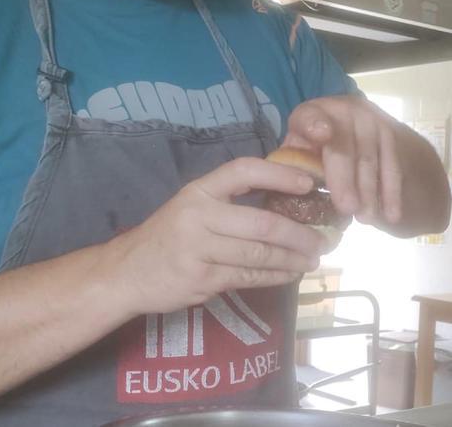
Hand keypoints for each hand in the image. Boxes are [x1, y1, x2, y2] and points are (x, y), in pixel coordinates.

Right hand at [103, 157, 327, 315]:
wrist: (126, 273)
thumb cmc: (170, 235)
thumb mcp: (193, 206)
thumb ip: (231, 202)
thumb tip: (289, 199)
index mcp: (200, 191)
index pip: (244, 171)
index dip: (279, 174)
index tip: (309, 182)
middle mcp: (198, 216)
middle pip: (262, 224)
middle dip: (300, 234)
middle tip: (325, 240)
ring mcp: (198, 250)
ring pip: (259, 255)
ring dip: (292, 260)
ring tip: (313, 259)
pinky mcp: (200, 280)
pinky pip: (248, 276)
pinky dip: (274, 276)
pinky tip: (290, 274)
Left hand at [282, 96, 403, 225]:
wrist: (350, 134)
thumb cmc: (312, 151)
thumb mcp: (297, 153)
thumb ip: (292, 168)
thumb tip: (288, 194)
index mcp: (311, 113)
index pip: (310, 118)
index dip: (315, 125)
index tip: (322, 135)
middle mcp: (343, 111)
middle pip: (344, 148)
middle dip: (346, 180)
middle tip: (347, 209)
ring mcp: (370, 120)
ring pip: (370, 160)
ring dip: (370, 192)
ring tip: (365, 219)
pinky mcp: (391, 135)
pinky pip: (392, 166)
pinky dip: (392, 193)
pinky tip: (391, 214)